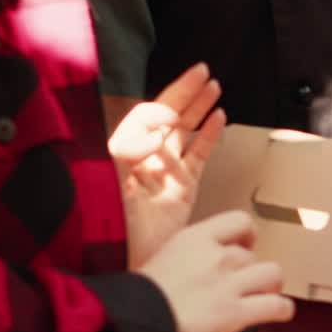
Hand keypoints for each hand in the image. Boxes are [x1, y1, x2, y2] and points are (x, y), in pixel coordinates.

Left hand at [110, 62, 227, 268]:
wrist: (127, 258)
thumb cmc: (112, 223)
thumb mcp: (111, 180)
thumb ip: (131, 148)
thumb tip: (162, 129)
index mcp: (126, 150)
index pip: (148, 114)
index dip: (168, 98)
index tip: (187, 87)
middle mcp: (146, 157)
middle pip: (170, 116)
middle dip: (188, 93)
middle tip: (204, 73)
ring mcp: (167, 172)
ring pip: (187, 131)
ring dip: (200, 109)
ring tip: (215, 88)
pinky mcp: (185, 188)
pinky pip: (200, 156)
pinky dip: (210, 136)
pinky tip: (219, 118)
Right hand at [140, 210, 294, 331]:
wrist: (131, 323)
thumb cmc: (138, 298)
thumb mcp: (161, 259)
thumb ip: (188, 257)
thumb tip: (198, 265)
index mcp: (195, 238)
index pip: (240, 221)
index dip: (248, 234)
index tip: (245, 245)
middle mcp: (217, 255)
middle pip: (253, 254)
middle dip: (251, 270)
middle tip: (243, 286)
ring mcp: (229, 283)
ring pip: (274, 273)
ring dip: (271, 285)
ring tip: (265, 295)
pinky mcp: (236, 313)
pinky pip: (278, 305)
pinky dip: (283, 310)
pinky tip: (279, 313)